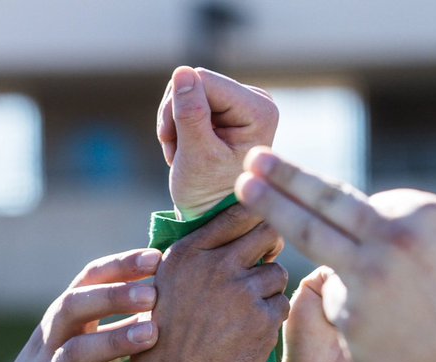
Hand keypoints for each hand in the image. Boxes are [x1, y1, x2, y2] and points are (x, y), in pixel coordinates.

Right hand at [0, 248, 161, 361]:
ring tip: (151, 336)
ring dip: (113, 341)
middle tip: (153, 293)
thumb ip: (110, 326)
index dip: (119, 267)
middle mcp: (49, 346)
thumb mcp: (76, 350)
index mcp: (60, 324)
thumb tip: (158, 300)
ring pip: (75, 354)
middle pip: (74, 308)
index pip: (86, 281)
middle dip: (112, 296)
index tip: (156, 257)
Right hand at [129, 204, 288, 361]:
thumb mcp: (162, 290)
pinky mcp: (262, 320)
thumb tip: (225, 233)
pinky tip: (248, 336)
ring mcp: (241, 292)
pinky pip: (280, 306)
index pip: (237, 214)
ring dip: (267, 291)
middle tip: (262, 266)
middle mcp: (215, 266)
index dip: (254, 220)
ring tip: (244, 315)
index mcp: (187, 254)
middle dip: (270, 247)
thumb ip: (192, 259)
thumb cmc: (163, 344)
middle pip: (267, 233)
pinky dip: (269, 320)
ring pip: (276, 274)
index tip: (256, 233)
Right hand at [158, 66, 277, 219]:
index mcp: (259, 110)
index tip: (177, 145)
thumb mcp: (196, 156)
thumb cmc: (207, 196)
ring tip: (182, 155)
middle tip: (178, 153)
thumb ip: (189, 113)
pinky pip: (190, 101)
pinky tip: (186, 150)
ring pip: (188, 90)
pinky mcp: (229, 110)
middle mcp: (257, 101)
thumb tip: (182, 70)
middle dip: (178, 117)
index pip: (204, 81)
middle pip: (196, 82)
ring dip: (176, 124)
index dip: (179, 108)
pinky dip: (180, 127)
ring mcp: (243, 105)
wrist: (211, 217)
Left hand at [236, 150, 435, 361]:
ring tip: (245, 189)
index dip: (338, 206)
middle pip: (327, 199)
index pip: (365, 203)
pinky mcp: (351, 314)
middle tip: (251, 158)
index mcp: (426, 212)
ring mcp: (369, 274)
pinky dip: (349, 311)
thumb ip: (407, 233)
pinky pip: (335, 301)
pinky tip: (383, 333)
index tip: (294, 176)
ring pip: (314, 239)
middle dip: (284, 175)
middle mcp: (396, 234)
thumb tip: (365, 219)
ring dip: (273, 207)